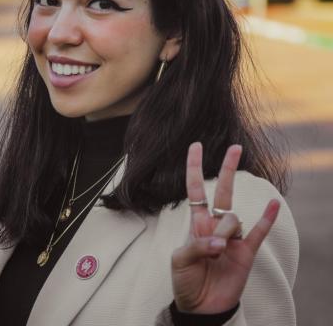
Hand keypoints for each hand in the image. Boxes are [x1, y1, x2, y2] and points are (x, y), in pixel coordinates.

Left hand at [171, 142, 279, 313]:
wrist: (200, 308)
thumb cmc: (185, 281)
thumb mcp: (179, 261)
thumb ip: (197, 245)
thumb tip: (221, 241)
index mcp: (196, 222)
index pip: (195, 189)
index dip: (194, 168)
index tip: (196, 146)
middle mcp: (215, 225)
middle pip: (222, 190)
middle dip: (227, 169)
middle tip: (235, 148)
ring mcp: (232, 238)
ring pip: (233, 218)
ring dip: (224, 232)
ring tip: (215, 253)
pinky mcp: (246, 254)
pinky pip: (258, 233)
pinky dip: (266, 219)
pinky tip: (274, 204)